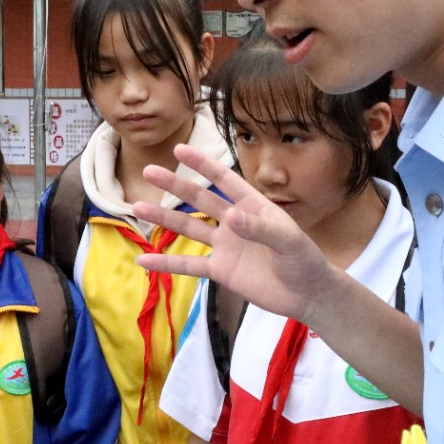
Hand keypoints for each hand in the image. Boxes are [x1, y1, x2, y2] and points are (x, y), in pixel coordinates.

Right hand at [130, 145, 334, 325]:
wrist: (306, 294)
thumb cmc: (303, 260)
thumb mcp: (288, 240)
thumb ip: (260, 228)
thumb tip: (230, 217)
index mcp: (252, 206)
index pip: (224, 180)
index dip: (203, 165)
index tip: (180, 149)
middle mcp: (234, 221)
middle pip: (199, 199)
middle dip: (175, 185)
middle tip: (149, 170)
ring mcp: (225, 246)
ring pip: (189, 228)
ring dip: (164, 218)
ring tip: (138, 206)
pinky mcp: (220, 270)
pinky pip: (189, 265)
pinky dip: (166, 263)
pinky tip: (143, 259)